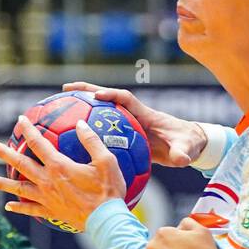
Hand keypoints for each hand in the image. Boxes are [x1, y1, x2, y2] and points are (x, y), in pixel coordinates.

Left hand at [0, 114, 124, 232]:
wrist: (106, 220)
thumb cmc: (108, 190)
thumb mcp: (106, 161)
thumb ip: (91, 141)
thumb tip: (80, 123)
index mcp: (58, 166)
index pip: (37, 143)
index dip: (28, 129)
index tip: (20, 119)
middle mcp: (47, 181)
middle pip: (20, 164)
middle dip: (3, 152)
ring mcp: (46, 198)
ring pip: (18, 189)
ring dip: (0, 183)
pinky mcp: (51, 212)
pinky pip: (30, 209)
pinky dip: (18, 208)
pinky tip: (8, 207)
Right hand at [65, 81, 206, 167]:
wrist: (189, 143)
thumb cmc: (187, 143)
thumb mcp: (186, 149)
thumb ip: (182, 153)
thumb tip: (180, 159)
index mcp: (145, 114)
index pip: (126, 99)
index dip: (112, 96)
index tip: (97, 96)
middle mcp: (134, 113)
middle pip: (107, 97)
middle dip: (87, 91)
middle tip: (65, 88)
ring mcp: (128, 121)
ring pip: (101, 109)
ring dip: (82, 105)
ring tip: (59, 104)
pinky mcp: (125, 131)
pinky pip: (103, 125)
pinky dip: (88, 125)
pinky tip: (71, 133)